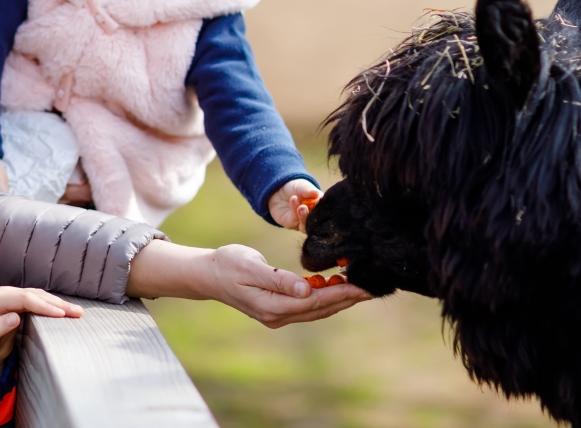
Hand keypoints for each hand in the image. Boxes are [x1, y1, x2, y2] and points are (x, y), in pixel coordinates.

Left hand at [0, 287, 82, 382]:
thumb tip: (14, 317)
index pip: (24, 299)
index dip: (44, 306)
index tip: (61, 315)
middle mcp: (4, 294)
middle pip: (35, 295)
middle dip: (57, 303)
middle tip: (77, 312)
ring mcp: (12, 297)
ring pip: (39, 296)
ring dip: (58, 303)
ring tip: (77, 311)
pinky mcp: (18, 304)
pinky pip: (38, 301)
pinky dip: (52, 305)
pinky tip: (64, 311)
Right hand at [125, 240, 368, 328]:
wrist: (208, 275)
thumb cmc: (227, 264)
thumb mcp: (250, 265)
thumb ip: (279, 278)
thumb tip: (306, 289)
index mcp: (272, 306)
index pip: (315, 301)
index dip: (341, 294)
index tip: (362, 287)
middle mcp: (277, 316)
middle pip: (320, 308)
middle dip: (347, 298)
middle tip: (372, 286)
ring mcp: (277, 316)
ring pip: (316, 309)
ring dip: (338, 299)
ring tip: (359, 286)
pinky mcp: (277, 310)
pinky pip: (307, 306)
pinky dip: (324, 297)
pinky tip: (334, 286)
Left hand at [268, 178, 321, 233]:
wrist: (278, 191)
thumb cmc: (294, 188)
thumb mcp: (302, 186)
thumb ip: (309, 190)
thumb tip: (317, 194)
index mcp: (320, 207)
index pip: (326, 210)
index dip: (324, 207)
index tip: (320, 200)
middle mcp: (313, 217)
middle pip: (317, 221)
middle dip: (314, 215)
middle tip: (310, 206)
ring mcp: (303, 222)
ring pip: (306, 226)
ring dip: (304, 217)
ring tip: (301, 207)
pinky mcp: (292, 224)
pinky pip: (295, 221)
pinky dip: (295, 211)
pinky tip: (293, 200)